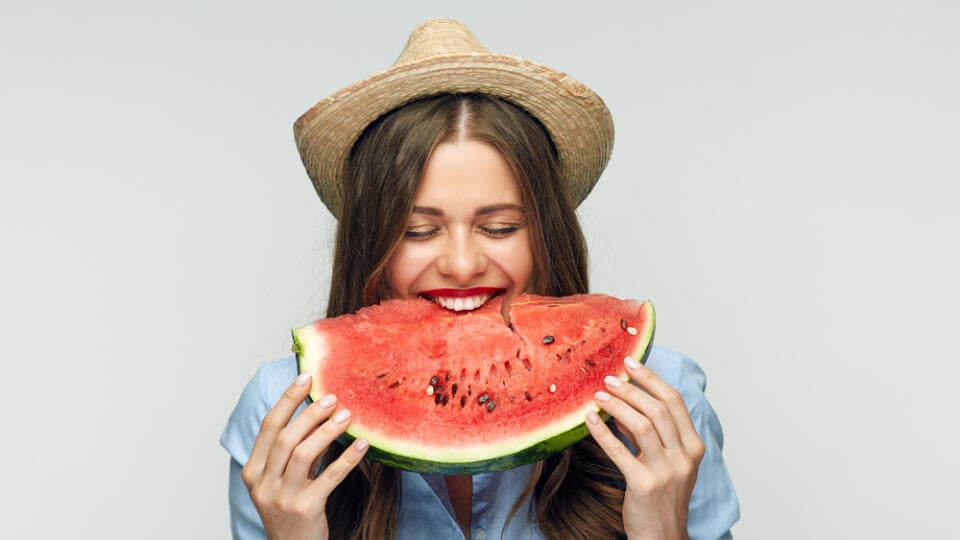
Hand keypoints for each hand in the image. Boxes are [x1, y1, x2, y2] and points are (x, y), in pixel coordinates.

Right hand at [241, 372, 367, 539]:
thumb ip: (292, 450)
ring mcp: (282, 498)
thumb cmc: (289, 509)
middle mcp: (262, 484)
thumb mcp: (280, 479)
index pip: (268, 426)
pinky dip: (347, 458)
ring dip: (327, 431)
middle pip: (285, 437)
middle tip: (332, 398)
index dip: (287, 399)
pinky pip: (329, 477)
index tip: (306, 377)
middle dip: (310, 413)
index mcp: (253, 471)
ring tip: (347, 416)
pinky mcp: (305, 510)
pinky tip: (362, 445)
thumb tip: (316, 410)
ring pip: (303, 453)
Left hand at [585, 357, 704, 539]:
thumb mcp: (664, 461)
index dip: (652, 379)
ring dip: (617, 406)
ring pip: (642, 425)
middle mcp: (684, 457)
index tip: (631, 363)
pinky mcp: (644, 485)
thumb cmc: (662, 496)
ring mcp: (666, 472)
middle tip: (609, 379)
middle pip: (658, 409)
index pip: (674, 401)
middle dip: (631, 389)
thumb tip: (623, 403)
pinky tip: (590, 420)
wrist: (662, 536)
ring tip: (598, 396)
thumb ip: (646, 432)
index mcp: (694, 446)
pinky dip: (603, 433)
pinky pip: (619, 452)